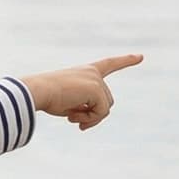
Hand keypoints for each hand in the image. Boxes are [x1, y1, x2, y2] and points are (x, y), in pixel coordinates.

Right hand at [21, 54, 143, 130]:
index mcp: (85, 71)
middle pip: (106, 100)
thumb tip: (99, 115)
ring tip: (71, 118)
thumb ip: (85, 107)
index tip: (141, 56)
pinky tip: (72, 117)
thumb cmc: (46, 97)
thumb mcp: (68, 103)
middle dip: (94, 114)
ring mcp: (96, 80)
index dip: (125, 61)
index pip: (108, 64)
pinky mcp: (96, 89)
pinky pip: (101, 112)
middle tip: (75, 122)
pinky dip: (89, 119)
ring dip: (91, 118)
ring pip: (106, 107)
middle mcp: (93, 73)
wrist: (37, 91)